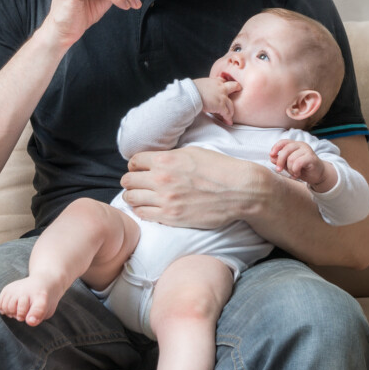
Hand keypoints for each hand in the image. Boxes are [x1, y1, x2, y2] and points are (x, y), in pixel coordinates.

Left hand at [121, 147, 260, 228]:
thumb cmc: (219, 168)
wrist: (240, 191)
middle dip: (131, 181)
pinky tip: (148, 208)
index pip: (134, 161)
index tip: (139, 169)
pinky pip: (143, 214)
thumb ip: (169, 156)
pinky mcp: (171, 217)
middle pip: (128, 181)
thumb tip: (155, 161)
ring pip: (131, 199)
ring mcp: (165, 199)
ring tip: (140, 197)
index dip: (135, 165)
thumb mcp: (192, 152)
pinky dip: (141, 211)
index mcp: (165, 159)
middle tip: (137, 184)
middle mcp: (161, 179)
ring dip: (132, 197)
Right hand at [192, 77, 240, 125]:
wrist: (191, 94)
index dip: (226, 85)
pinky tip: (228, 122)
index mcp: (215, 81)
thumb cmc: (192, 90)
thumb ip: (206, 87)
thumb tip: (203, 91)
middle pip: (234, 86)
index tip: (227, 89)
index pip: (224, 81)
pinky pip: (227, 113)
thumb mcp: (200, 84)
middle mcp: (221, 87)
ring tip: (230, 116)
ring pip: (231, 104)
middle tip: (238, 92)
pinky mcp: (220, 105)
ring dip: (231, 111)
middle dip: (237, 89)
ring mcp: (222, 96)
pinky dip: (228, 118)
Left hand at [270, 140, 334, 191]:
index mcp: (295, 144)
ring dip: (290, 169)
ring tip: (293, 173)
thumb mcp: (288, 165)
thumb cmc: (302, 169)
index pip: (283, 142)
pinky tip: (297, 174)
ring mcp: (307, 150)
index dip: (276, 147)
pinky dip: (295, 170)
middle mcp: (301, 145)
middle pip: (286, 150)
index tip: (271, 155)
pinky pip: (298, 163)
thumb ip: (280, 161)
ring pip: (291, 158)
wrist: (317, 175)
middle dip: (280, 161)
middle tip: (279, 170)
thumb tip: (272, 157)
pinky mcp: (311, 157)